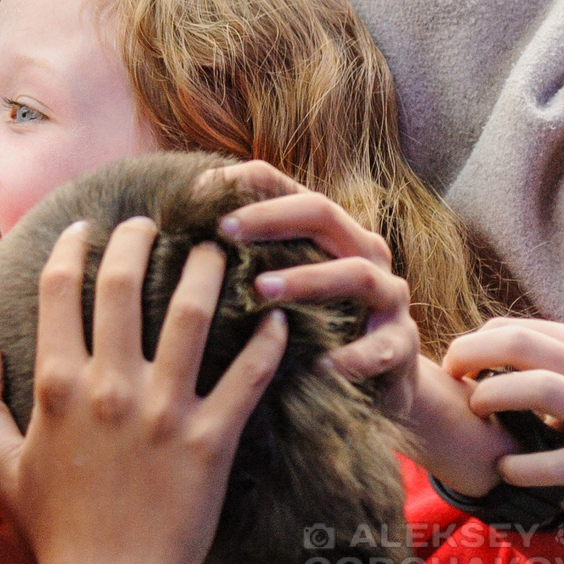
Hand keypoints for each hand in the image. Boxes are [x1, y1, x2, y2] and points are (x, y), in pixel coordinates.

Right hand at [0, 217, 288, 563]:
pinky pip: (246, 379)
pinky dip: (267, 344)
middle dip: (137, 241)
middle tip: (151, 223)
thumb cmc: (53, 528)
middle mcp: (108, 385)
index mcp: (55, 383)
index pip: (60, 292)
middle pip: (122, 287)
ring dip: (205, 273)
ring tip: (218, 250)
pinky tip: (277, 319)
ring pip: (189, 317)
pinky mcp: (211, 442)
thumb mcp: (0, 464)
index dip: (72, 249)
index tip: (86, 228)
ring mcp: (163, 411)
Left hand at [208, 162, 417, 400]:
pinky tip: (321, 365)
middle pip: (321, 212)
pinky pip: (384, 347)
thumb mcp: (272, 282)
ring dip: (308, 279)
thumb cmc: (306, 323)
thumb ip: (235, 256)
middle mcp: (360, 249)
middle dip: (271, 217)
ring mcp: (388, 295)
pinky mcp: (402, 344)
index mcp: (323, 227)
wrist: (377, 381)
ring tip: (262, 291)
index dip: (239, 182)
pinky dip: (354, 355)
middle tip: (224, 231)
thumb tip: (162, 237)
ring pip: (355, 272)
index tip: (194, 195)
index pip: (281, 183)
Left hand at [444, 318, 563, 490]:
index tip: (456, 364)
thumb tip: (479, 344)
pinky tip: (506, 469)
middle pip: (518, 344)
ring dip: (493, 396)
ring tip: (478, 410)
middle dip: (469, 354)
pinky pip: (554, 462)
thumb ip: (549, 355)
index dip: (471, 342)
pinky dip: (520, 466)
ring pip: (538, 387)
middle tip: (452, 377)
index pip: (512, 328)